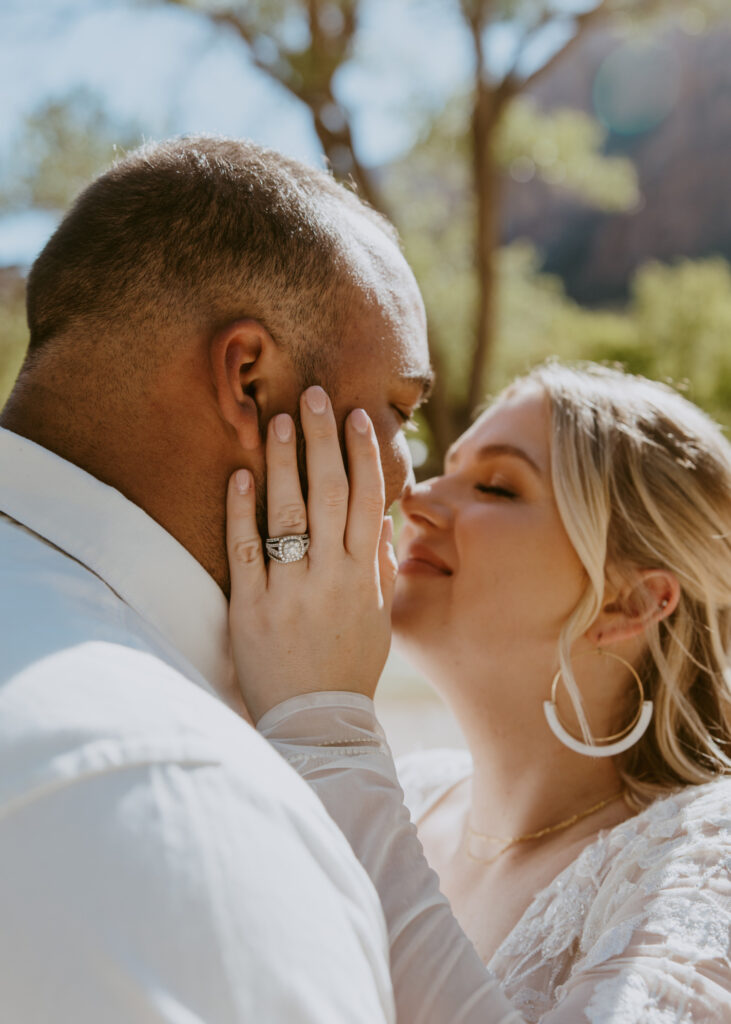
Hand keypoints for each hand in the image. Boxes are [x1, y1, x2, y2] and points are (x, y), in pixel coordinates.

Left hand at [226, 386, 397, 723]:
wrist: (315, 725)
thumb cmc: (350, 670)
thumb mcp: (381, 622)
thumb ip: (382, 570)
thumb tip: (384, 522)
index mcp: (365, 579)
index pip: (368, 502)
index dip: (363, 456)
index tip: (356, 418)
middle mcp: (330, 578)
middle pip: (328, 495)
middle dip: (322, 441)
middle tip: (314, 395)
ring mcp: (289, 591)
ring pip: (287, 514)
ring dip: (282, 462)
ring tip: (277, 420)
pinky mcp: (251, 608)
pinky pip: (245, 550)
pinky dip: (241, 510)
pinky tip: (239, 474)